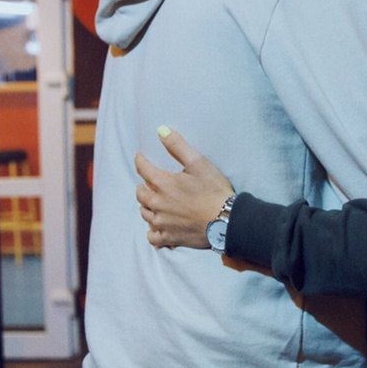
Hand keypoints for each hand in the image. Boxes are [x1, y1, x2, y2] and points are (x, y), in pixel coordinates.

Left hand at [134, 127, 234, 249]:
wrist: (226, 220)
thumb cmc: (214, 190)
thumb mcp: (198, 163)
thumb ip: (178, 146)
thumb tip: (161, 130)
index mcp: (162, 184)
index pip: (142, 168)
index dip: (140, 160)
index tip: (140, 157)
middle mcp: (157, 204)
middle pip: (140, 193)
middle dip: (143, 185)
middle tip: (149, 182)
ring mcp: (162, 223)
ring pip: (144, 213)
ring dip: (147, 206)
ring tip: (154, 202)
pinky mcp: (169, 238)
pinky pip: (152, 237)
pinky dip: (152, 231)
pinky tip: (158, 227)